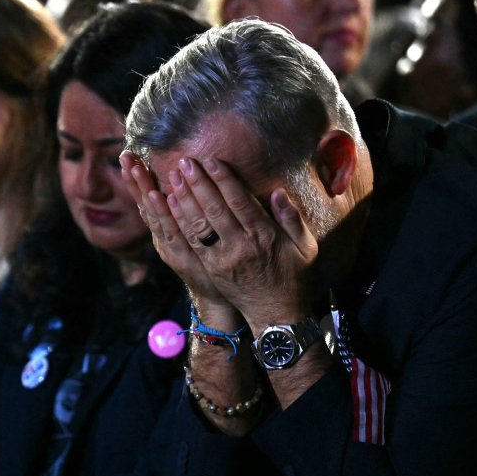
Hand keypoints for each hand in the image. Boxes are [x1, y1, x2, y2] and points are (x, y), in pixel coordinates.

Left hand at [127, 153, 318, 326]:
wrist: (276, 314)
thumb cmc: (293, 277)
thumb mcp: (305, 248)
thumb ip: (292, 219)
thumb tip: (278, 192)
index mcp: (264, 237)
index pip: (240, 202)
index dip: (225, 180)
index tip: (212, 161)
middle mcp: (240, 246)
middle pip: (215, 210)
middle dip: (198, 183)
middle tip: (184, 161)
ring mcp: (222, 259)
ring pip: (199, 224)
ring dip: (184, 198)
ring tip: (173, 176)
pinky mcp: (211, 268)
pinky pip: (192, 241)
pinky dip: (180, 221)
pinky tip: (171, 203)